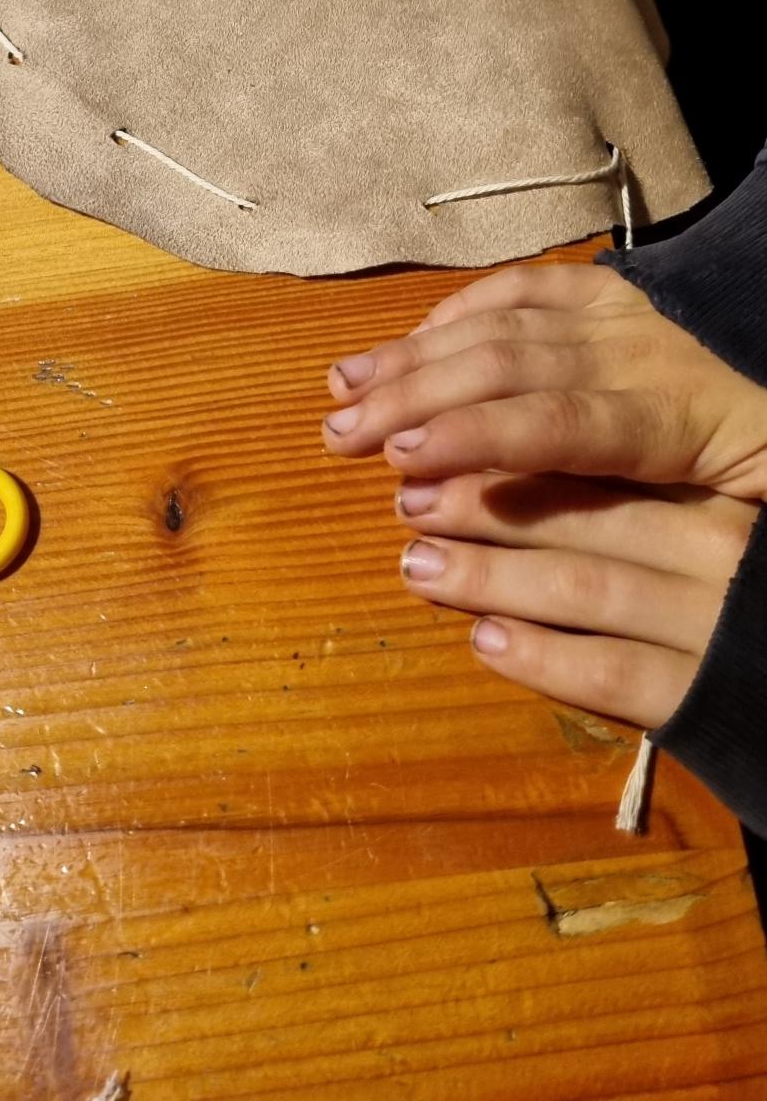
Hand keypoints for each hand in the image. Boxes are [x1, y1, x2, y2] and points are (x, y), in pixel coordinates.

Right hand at [322, 262, 766, 502]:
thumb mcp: (723, 523)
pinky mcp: (609, 293)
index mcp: (678, 416)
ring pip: (504, 323)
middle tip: (340, 435)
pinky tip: (411, 342)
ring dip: (416, 356)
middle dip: (418, 396)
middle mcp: (643, 351)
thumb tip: (496, 520)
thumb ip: (620, 519)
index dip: (478, 438)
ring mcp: (623, 314)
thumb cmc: (750, 487)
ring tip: (345, 389)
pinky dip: (459, 309)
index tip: (403, 463)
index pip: (562, 422)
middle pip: (513, 364)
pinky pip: (523, 286)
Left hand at [396, 469, 755, 729]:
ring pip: (583, 586)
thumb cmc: (748, 594)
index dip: (510, 448)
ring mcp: (713, 622)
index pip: (601, 459)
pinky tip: (486, 642)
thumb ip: (645, 492)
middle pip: (580, 515)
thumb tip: (512, 464)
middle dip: (482, 507)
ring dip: (490, 576)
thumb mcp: (712, 524)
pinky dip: (544, 657)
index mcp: (714, 494)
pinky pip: (613, 673)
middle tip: (406, 499)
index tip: (436, 442)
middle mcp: (716, 548)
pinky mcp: (704, 696)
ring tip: (418, 565)